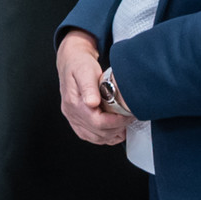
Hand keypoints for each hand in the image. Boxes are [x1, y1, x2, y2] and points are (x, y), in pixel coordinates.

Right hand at [57, 29, 127, 145]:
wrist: (71, 61)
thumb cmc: (79, 64)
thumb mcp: (85, 70)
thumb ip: (88, 87)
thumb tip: (92, 103)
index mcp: (73, 102)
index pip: (97, 122)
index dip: (116, 122)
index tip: (127, 116)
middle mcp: (71, 113)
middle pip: (98, 133)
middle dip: (117, 128)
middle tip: (129, 118)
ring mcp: (73, 118)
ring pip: (95, 138)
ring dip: (112, 135)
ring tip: (123, 125)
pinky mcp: (77, 120)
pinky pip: (90, 136)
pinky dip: (104, 137)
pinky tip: (114, 131)